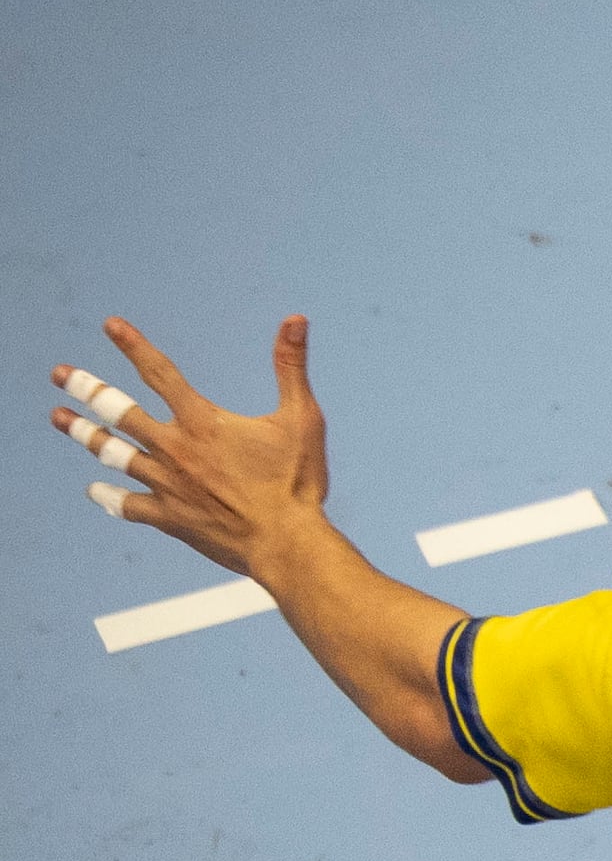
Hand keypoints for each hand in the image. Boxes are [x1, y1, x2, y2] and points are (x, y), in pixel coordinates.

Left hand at [51, 315, 333, 579]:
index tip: (110, 325)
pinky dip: (109, 497)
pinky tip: (94, 490)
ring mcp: (167, 485)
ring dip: (84, 434)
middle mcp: (175, 449)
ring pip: (113, 454)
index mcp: (202, 422)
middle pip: (119, 413)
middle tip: (60, 375)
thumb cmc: (297, 480)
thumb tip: (296, 319)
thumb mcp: (302, 417)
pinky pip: (128, 505)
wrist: (284, 541)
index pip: (160, 374)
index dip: (134, 347)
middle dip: (87, 390)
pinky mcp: (169, 517)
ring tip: (59, 419)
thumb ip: (291, 366)